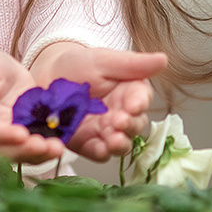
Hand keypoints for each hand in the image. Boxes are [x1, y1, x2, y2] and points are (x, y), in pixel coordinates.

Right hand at [0, 43, 65, 163]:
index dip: (4, 135)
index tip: (21, 135)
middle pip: (4, 149)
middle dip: (25, 151)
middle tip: (45, 147)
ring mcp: (5, 134)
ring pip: (19, 152)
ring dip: (38, 154)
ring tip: (57, 149)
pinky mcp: (20, 130)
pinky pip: (31, 145)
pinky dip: (45, 148)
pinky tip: (59, 144)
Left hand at [29, 43, 167, 161]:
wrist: (46, 77)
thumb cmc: (79, 65)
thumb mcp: (104, 60)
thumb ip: (133, 64)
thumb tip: (164, 59)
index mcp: (130, 92)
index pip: (142, 99)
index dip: (139, 103)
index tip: (134, 104)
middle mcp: (122, 114)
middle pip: (135, 125)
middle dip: (129, 125)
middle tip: (119, 121)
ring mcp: (105, 131)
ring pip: (121, 143)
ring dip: (120, 143)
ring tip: (113, 139)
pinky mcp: (88, 143)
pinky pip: (98, 152)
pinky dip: (101, 152)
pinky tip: (100, 149)